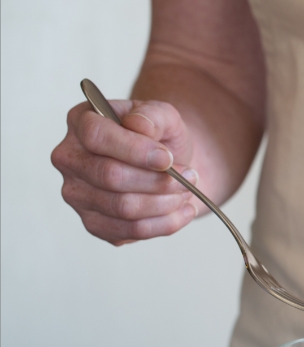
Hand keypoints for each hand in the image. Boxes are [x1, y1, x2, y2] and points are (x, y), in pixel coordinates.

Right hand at [52, 99, 199, 245]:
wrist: (166, 166)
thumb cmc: (159, 138)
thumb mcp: (164, 116)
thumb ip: (153, 115)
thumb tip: (139, 125)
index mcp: (81, 122)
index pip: (97, 137)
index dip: (136, 151)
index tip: (168, 159)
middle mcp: (70, 160)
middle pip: (111, 177)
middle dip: (158, 180)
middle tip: (189, 177)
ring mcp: (78, 196)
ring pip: (124, 208)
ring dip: (166, 202)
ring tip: (187, 191)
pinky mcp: (95, 224)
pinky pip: (133, 231)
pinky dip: (166, 223)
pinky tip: (184, 211)